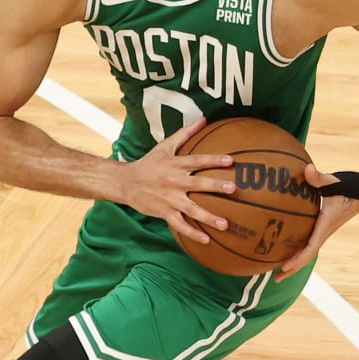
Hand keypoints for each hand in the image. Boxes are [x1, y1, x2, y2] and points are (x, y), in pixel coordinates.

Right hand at [115, 118, 236, 244]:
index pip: (197, 161)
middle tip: (232, 189)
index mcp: (175, 164)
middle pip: (197, 184)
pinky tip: (207, 240)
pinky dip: (192, 233)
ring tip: (224, 224)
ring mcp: (169, 199)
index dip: (213, 160)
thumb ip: (186, 134)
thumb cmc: (149, 163)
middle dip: (214, 187)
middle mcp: (173, 182)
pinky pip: (180, 225)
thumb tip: (204, 119)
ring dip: (208, 217)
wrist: (125, 182)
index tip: (230, 161)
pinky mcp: (164, 213)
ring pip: (191, 209)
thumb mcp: (165, 146)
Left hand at [275, 164, 358, 279]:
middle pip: (306, 256)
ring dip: (293, 262)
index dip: (297, 259)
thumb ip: (319, 177)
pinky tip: (284, 248)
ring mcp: (323, 230)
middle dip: (291, 268)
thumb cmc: (351, 186)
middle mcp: (324, 231)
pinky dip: (297, 248)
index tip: (283, 267)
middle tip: (275, 279)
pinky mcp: (323, 225)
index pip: (310, 248)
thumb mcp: (335, 182)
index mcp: (325, 226)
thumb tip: (307, 169)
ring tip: (277, 272)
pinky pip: (308, 241)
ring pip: (307, 251)